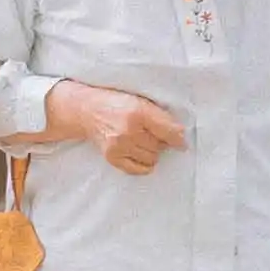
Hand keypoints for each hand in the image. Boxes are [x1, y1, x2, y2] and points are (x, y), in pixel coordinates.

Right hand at [51, 81, 187, 176]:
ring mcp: (119, 145)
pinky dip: (143, 164)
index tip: (182, 143)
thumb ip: (160, 116)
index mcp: (138, 111)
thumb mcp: (140, 101)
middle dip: (160, 141)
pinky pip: (138, 169)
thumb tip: (179, 136)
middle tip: (150, 133)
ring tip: (141, 141)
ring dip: (151, 152)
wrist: (87, 110)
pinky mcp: (112, 157)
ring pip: (151, 158)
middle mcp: (128, 130)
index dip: (178, 138)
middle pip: (160, 146)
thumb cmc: (116, 104)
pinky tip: (139, 153)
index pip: (168, 131)